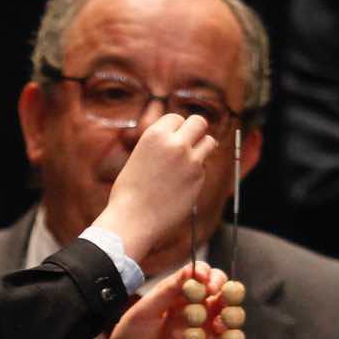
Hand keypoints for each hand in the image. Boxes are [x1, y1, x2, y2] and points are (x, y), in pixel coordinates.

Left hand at [84, 263, 227, 338]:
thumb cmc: (131, 335)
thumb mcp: (145, 310)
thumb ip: (168, 291)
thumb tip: (192, 271)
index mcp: (175, 291)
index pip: (197, 274)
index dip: (206, 273)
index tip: (205, 279)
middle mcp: (191, 304)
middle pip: (217, 289)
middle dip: (224, 288)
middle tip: (218, 293)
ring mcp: (200, 324)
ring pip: (225, 311)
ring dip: (229, 309)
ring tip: (223, 314)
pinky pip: (222, 335)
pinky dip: (227, 331)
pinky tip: (220, 330)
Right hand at [93, 114, 218, 260]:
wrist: (132, 220)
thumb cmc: (129, 192)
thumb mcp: (140, 156)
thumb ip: (159, 144)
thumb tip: (178, 137)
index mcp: (155, 135)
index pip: (177, 118)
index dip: (176, 128)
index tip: (173, 138)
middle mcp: (175, 144)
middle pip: (199, 122)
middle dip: (196, 131)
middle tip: (190, 142)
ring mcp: (190, 161)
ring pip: (210, 141)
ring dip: (203, 147)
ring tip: (190, 160)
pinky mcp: (198, 178)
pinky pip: (203, 167)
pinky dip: (196, 172)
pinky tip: (181, 185)